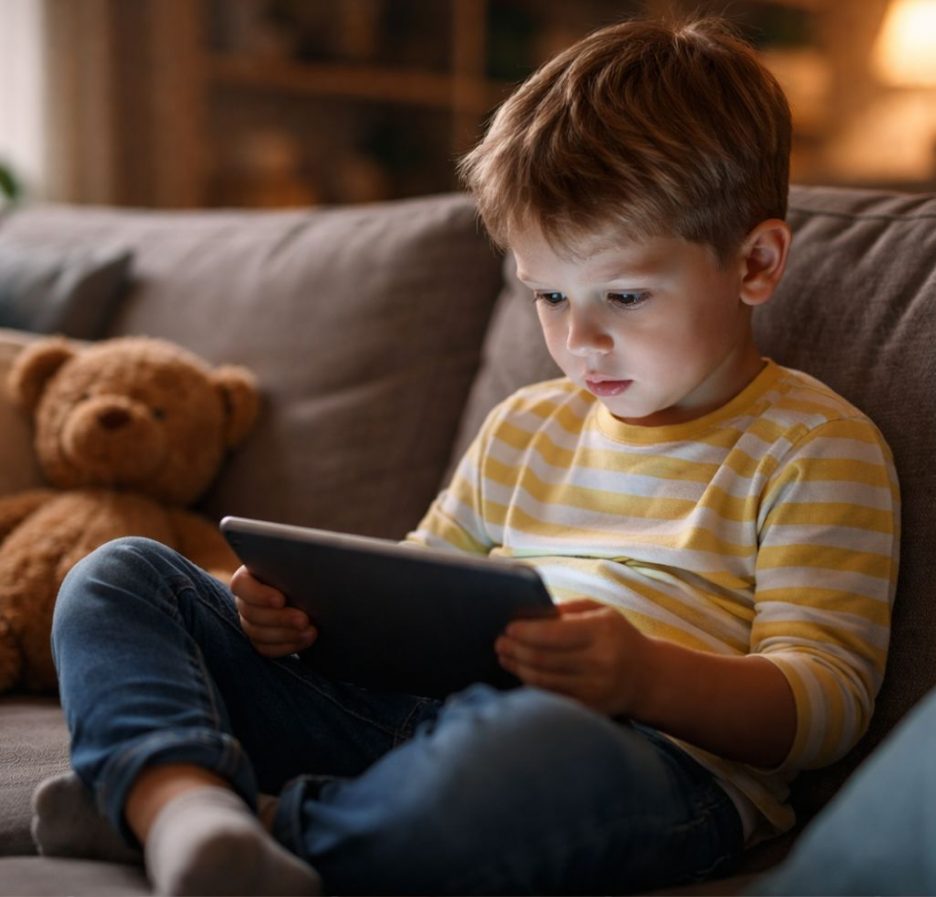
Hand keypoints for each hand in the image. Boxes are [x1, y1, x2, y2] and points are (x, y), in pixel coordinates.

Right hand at [230, 565, 317, 657]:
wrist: (318, 591)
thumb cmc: (308, 570)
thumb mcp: (301, 563)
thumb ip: (295, 565)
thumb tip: (304, 563)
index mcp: (249, 574)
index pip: (241, 585)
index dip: (259, 595)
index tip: (281, 600)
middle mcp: (245, 598)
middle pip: (250, 612)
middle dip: (280, 618)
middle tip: (304, 619)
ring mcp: (250, 620)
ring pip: (257, 633)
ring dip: (286, 634)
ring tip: (311, 631)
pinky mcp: (260, 639)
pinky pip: (266, 648)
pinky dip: (287, 646)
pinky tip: (306, 640)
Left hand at [495, 599, 649, 715]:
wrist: (648, 677)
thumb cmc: (618, 637)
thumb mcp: (601, 612)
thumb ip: (567, 610)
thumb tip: (529, 614)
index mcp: (602, 632)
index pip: (553, 634)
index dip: (526, 632)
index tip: (508, 628)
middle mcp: (600, 663)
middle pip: (543, 659)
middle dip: (516, 650)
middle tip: (499, 642)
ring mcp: (596, 689)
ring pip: (544, 681)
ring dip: (518, 668)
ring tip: (504, 656)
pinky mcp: (591, 709)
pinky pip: (552, 697)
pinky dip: (531, 685)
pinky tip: (521, 673)